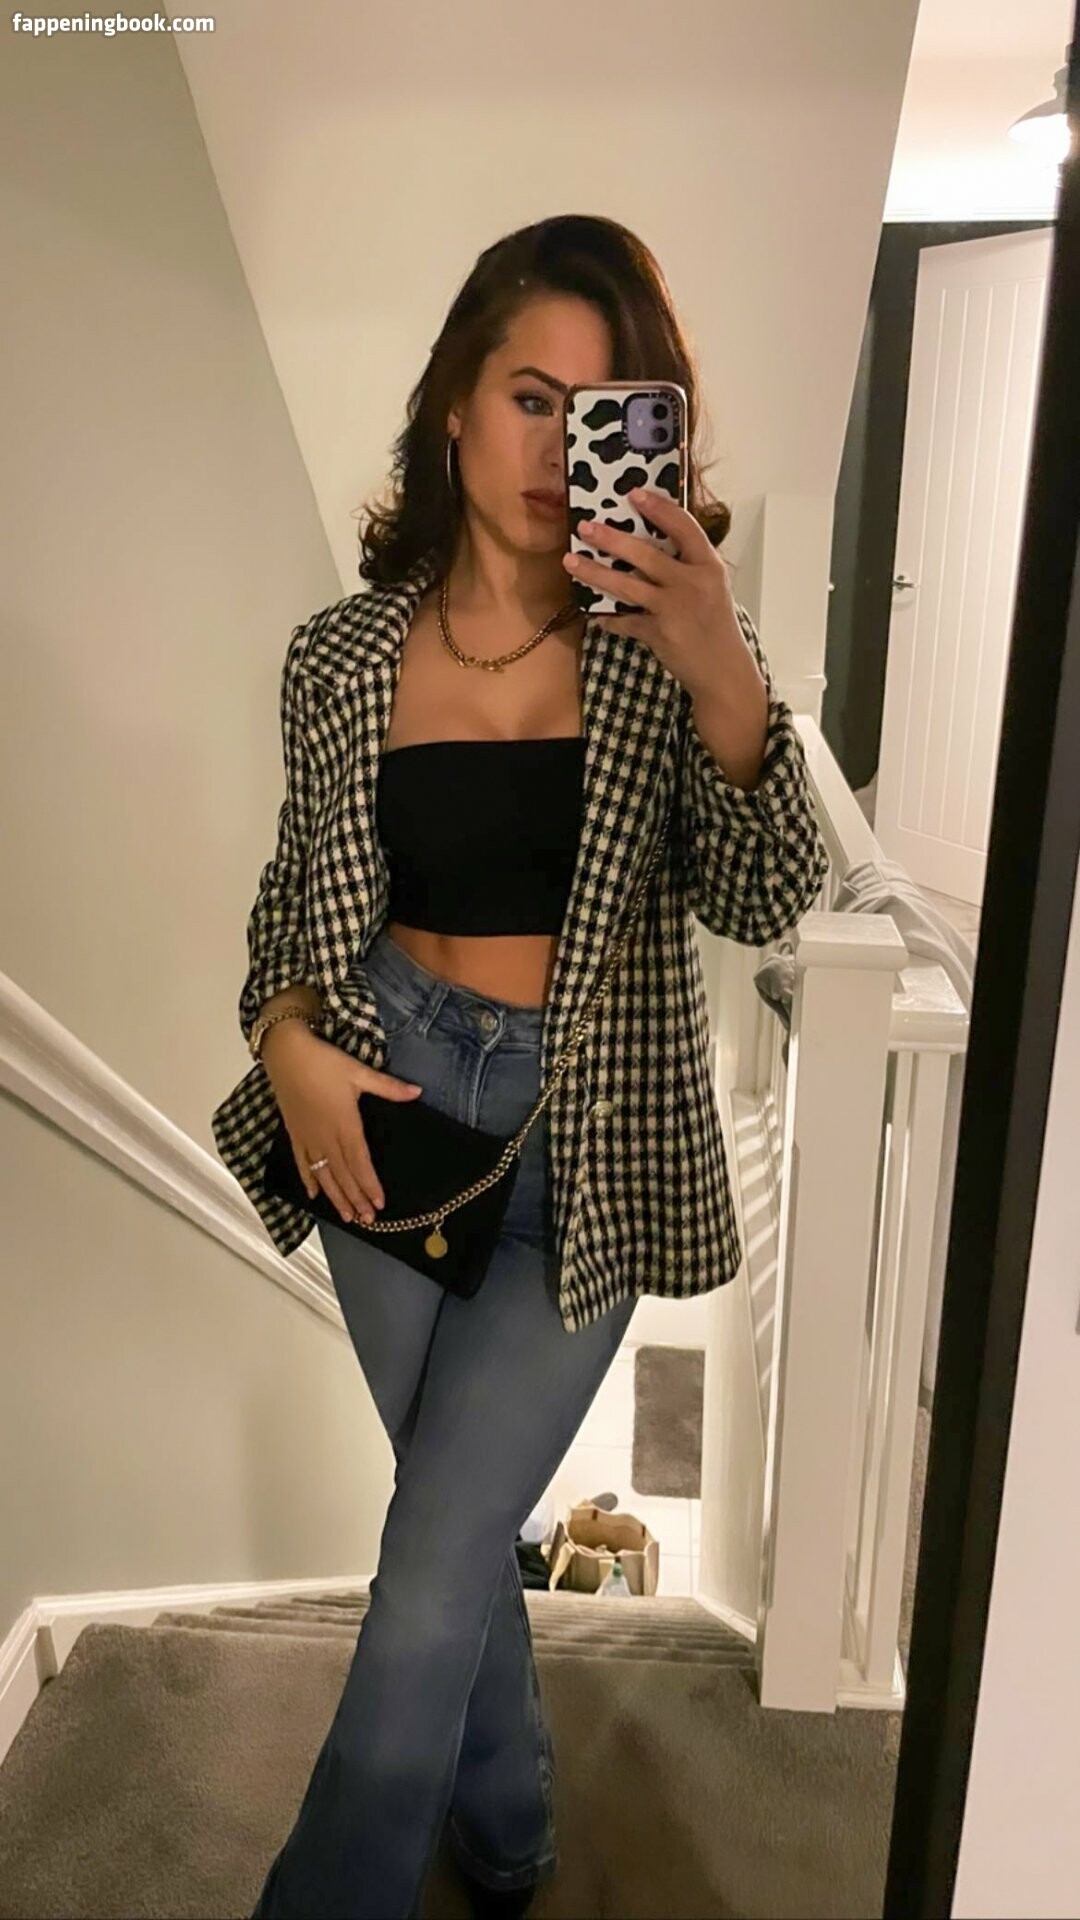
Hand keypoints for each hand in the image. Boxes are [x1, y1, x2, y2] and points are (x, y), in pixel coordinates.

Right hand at [264, 1027, 421, 1225]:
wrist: (287, 1054)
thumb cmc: (324, 1062)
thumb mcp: (359, 1072)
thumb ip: (388, 1087)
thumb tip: (417, 1092)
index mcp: (345, 1124)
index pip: (360, 1162)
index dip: (369, 1185)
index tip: (379, 1203)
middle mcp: (326, 1137)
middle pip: (343, 1174)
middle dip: (356, 1198)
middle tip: (367, 1220)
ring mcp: (308, 1137)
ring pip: (324, 1174)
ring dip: (335, 1197)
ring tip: (346, 1216)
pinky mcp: (294, 1133)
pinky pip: (301, 1162)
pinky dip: (308, 1179)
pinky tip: (313, 1195)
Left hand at [563, 486, 758, 702]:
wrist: (722, 670)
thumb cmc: (715, 624)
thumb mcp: (711, 587)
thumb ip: (687, 566)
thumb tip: (646, 543)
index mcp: (708, 566)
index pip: (684, 527)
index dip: (659, 508)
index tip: (635, 493)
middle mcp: (691, 583)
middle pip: (645, 554)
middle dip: (611, 539)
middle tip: (585, 526)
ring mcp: (673, 609)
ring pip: (625, 585)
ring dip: (594, 573)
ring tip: (570, 561)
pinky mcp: (658, 633)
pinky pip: (623, 621)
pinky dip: (607, 618)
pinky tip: (594, 613)